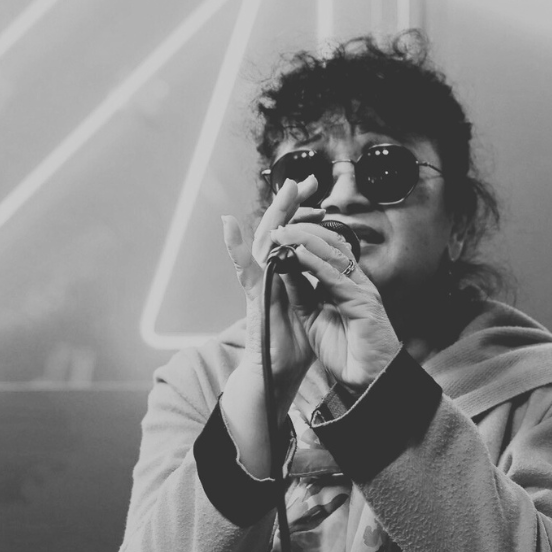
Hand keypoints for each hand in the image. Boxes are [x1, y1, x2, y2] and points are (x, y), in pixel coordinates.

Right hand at [222, 176, 321, 410]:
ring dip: (274, 214)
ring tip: (284, 189)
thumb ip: (313, 282)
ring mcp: (260, 283)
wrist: (279, 372)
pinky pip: (244, 268)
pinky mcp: (253, 296)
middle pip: (280, 230)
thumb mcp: (312, 305)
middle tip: (305, 179)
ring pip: (265, 241)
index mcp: (287, 273)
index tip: (319, 194)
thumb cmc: (295, 343)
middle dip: (292, 203)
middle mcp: (271, 272)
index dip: (305, 214)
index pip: (295, 236)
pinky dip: (234, 246)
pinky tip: (228, 224)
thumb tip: (323, 263)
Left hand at [268, 222, 400, 390]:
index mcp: (347, 285)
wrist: (370, 380)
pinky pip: (336, 277)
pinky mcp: (363, 301)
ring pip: (334, 255)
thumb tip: (285, 271)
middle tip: (279, 229)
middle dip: (304, 233)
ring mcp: (362, 290)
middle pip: (332, 245)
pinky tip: (300, 255)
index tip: (280, 236)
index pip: (327, 251)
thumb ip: (302, 295)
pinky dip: (317, 264)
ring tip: (285, 234)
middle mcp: (356, 283)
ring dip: (307, 241)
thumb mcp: (315, 318)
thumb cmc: (348, 354)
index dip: (305, 239)